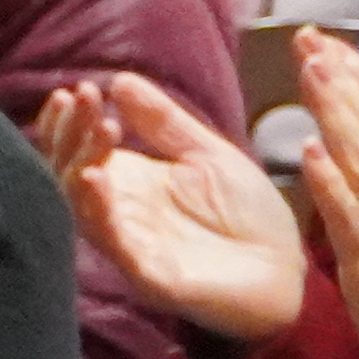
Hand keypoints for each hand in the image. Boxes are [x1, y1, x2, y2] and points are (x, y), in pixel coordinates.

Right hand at [35, 70, 311, 343]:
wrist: (290, 272)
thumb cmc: (250, 218)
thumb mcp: (208, 155)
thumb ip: (163, 122)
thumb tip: (119, 80)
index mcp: (128, 187)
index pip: (77, 152)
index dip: (69, 122)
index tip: (79, 89)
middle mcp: (119, 217)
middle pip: (67, 176)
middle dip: (69, 135)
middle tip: (83, 98)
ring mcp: (131, 248)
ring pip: (82, 209)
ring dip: (80, 166)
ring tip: (101, 129)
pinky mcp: (151, 278)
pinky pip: (114, 245)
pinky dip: (99, 213)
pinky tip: (96, 178)